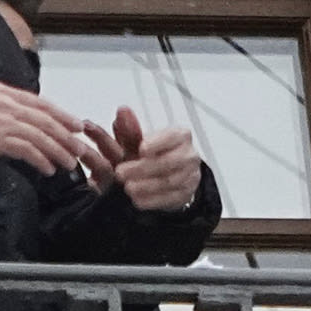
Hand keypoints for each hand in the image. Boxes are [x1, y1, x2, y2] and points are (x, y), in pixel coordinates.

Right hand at [0, 83, 91, 175]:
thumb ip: (5, 108)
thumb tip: (25, 122)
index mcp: (5, 92)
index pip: (42, 103)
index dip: (62, 115)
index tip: (77, 126)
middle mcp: (7, 103)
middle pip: (46, 120)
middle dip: (66, 135)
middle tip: (80, 148)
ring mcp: (2, 121)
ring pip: (40, 135)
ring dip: (58, 150)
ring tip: (69, 163)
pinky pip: (26, 150)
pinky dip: (41, 159)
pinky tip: (48, 168)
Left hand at [79, 106, 204, 211]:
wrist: (170, 175)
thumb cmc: (154, 154)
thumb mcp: (140, 140)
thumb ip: (130, 127)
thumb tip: (121, 110)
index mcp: (181, 136)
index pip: (173, 136)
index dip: (158, 142)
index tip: (141, 148)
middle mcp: (189, 155)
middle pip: (169, 161)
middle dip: (143, 168)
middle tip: (120, 172)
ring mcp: (190, 176)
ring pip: (169, 181)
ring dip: (146, 186)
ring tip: (127, 187)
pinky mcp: (185, 195)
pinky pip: (170, 199)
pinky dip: (152, 200)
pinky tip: (137, 199)